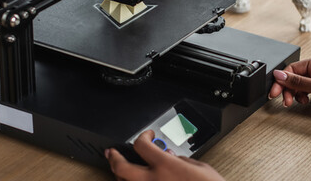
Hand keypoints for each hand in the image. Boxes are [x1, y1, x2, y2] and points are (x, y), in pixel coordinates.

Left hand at [105, 130, 224, 180]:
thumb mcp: (199, 168)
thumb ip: (180, 159)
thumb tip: (169, 155)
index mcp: (166, 167)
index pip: (142, 145)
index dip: (142, 136)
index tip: (147, 136)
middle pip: (121, 167)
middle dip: (113, 157)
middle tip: (112, 152)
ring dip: (119, 174)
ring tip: (119, 168)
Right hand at [269, 56, 310, 121]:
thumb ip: (298, 82)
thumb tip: (280, 75)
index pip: (293, 69)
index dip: (282, 81)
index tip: (274, 92)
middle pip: (297, 79)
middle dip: (291, 91)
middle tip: (287, 102)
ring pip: (304, 89)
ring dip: (303, 97)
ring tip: (306, 103)